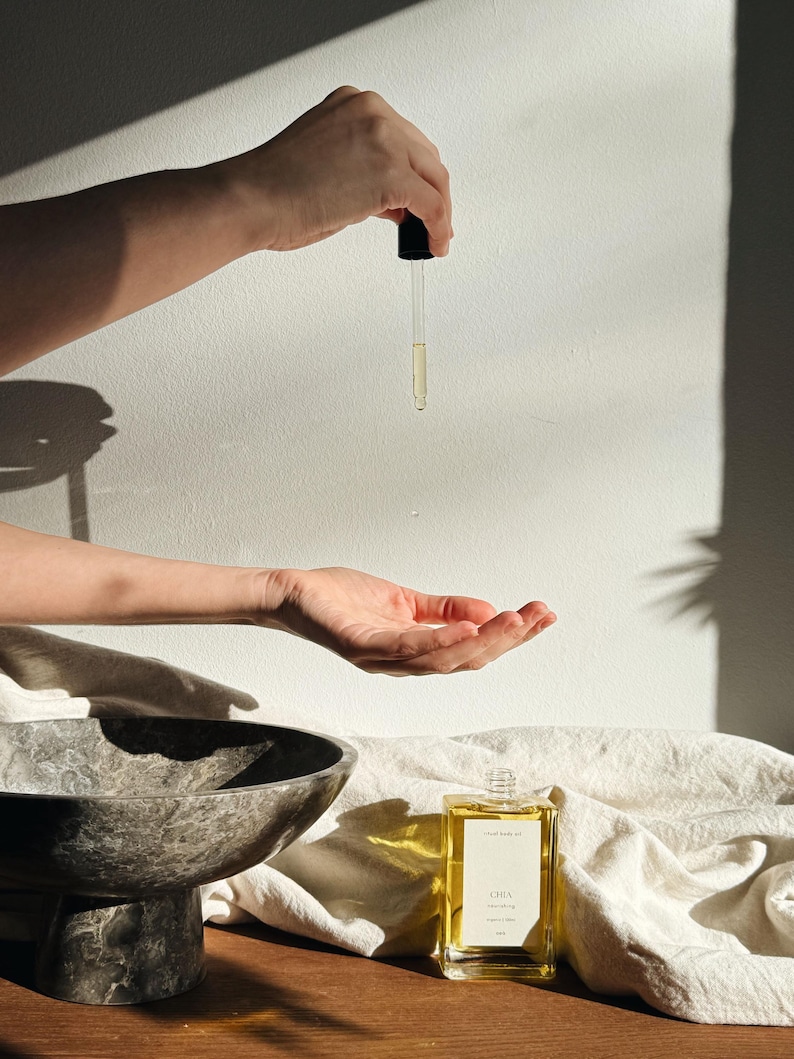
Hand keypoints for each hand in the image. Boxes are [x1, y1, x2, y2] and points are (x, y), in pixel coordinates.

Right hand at [221, 86, 452, 255]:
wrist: (252, 198)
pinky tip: (434, 244)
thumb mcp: (327, 163)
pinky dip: (439, 227)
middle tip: (431, 223)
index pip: (403, 138)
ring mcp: (384, 139)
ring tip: (434, 238)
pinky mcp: (392, 174)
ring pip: (434, 178)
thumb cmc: (274, 188)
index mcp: (354, 103)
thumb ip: (363, 171)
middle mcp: (373, 112)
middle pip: (424, 155)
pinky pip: (432, 204)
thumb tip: (391, 201)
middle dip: (431, 192)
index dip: (415, 173)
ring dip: (439, 211)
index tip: (418, 198)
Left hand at [259, 567, 555, 675]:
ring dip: (483, 641)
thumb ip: (444, 609)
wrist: (292, 595)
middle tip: (539, 617)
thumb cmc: (341, 600)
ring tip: (515, 621)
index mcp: (416, 652)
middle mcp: (403, 663)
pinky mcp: (362, 647)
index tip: (541, 616)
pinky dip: (441, 640)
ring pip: (444, 659)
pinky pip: (408, 648)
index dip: (508, 637)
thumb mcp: (404, 601)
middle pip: (466, 660)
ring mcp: (383, 659)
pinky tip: (468, 628)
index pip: (471, 650)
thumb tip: (487, 609)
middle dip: (507, 640)